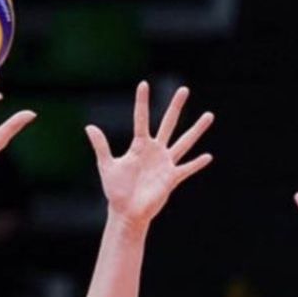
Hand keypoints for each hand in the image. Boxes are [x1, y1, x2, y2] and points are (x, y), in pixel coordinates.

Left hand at [85, 82, 213, 227]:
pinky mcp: (171, 178)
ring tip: (209, 115)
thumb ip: (101, 146)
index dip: (142, 102)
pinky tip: (208, 156)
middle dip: (176, 107)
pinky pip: (186, 168)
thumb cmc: (116, 190)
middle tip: (184, 89)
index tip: (144, 84)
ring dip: (196, 129)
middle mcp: (155, 150)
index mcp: (139, 145)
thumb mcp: (107, 166)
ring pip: (184, 142)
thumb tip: (89, 126)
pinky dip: (196, 164)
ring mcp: (165, 163)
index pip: (141, 119)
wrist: (127, 212)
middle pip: (168, 123)